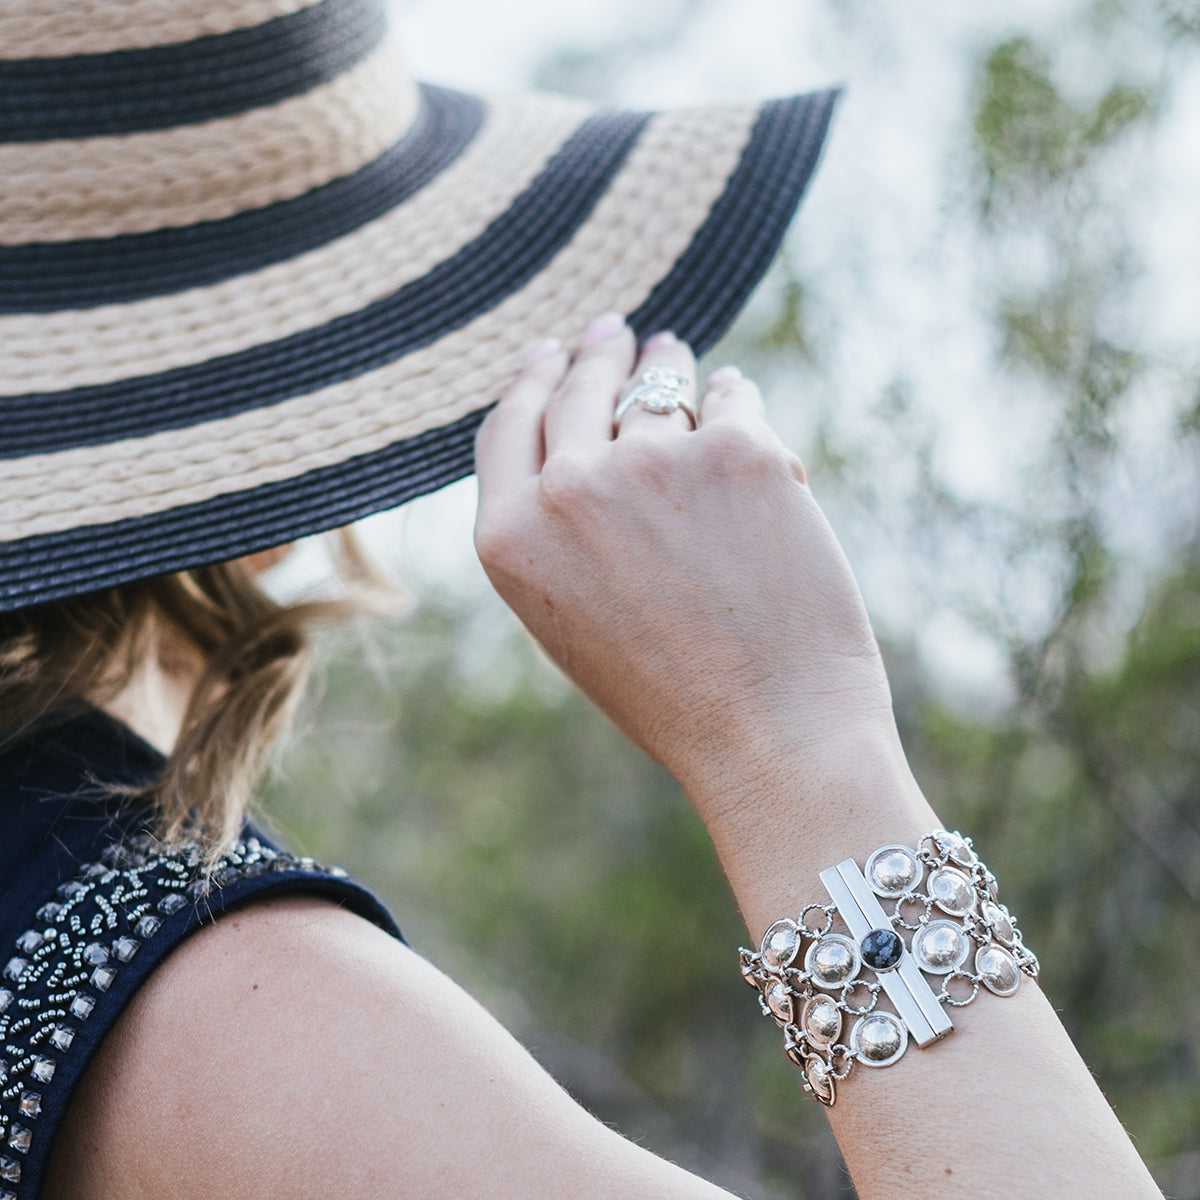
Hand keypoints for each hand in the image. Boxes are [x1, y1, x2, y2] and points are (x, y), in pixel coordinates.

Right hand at [474, 314, 899, 824]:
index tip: (552, 351)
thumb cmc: (674, 697)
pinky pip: (733, 399)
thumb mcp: (571, 622)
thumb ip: (557, 534)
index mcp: (510, 538)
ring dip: (665, 362)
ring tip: (672, 350)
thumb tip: (588, 442)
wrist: (772, 738)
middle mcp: (568, 489)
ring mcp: (653, 463)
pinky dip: (735, 398)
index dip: (532, 380)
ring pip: (658, 384)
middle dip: (596, 352)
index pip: (510, 425)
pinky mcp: (738, 452)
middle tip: (615, 332)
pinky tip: (735, 395)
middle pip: (578, 389)